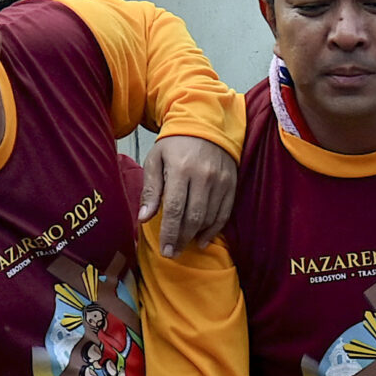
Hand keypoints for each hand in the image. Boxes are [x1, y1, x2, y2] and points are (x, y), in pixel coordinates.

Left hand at [137, 135, 238, 257]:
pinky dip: (214, 229)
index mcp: (181, 169)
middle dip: (182, 239)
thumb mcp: (155, 160)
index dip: (169, 233)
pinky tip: (203, 239)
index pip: (174, 208)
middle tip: (172, 252)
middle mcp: (204, 176)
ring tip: (184, 245)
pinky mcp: (232, 183)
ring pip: (210, 218)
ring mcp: (221, 180)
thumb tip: (144, 218)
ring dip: (196, 236)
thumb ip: (150, 190)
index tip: (165, 250)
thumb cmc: (174, 144)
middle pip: (193, 217)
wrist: (205, 123)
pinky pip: (224, 213)